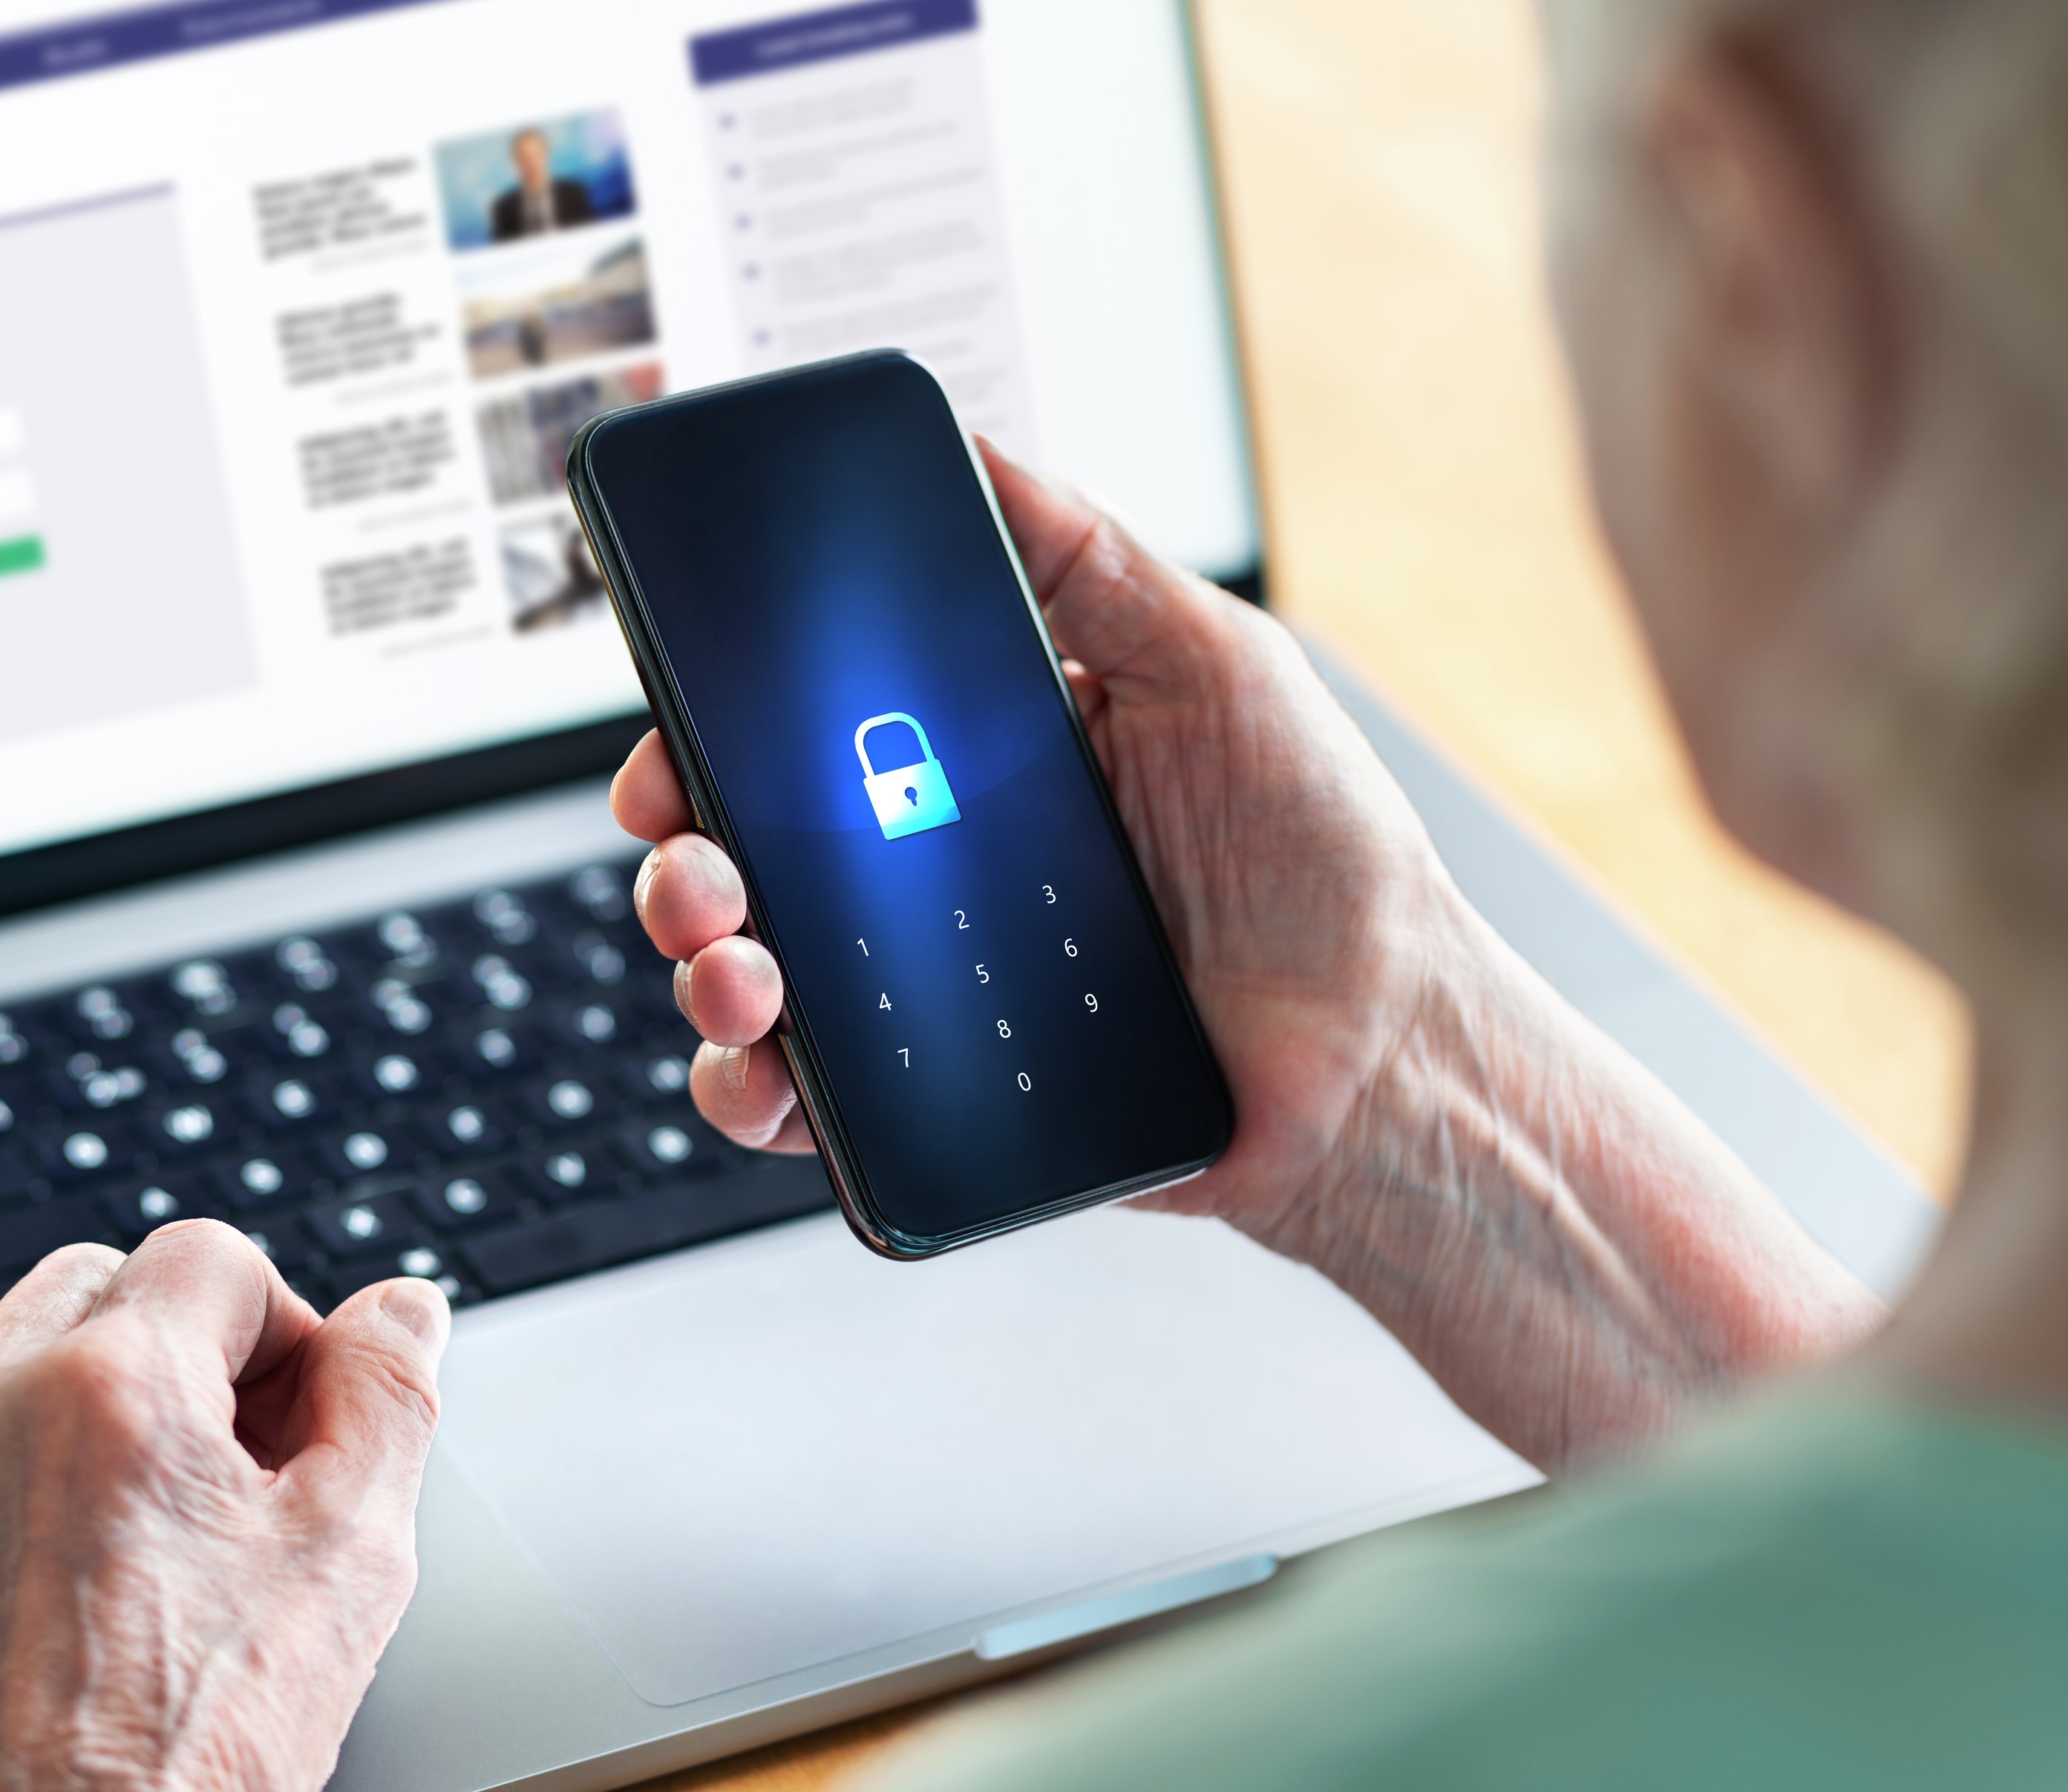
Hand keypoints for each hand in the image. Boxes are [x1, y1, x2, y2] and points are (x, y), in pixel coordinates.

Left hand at [0, 1222, 447, 1791]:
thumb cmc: (194, 1758)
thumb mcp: (350, 1562)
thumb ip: (388, 1397)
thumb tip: (401, 1311)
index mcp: (109, 1387)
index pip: (210, 1254)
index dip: (279, 1330)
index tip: (290, 1423)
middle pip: (96, 1286)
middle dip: (175, 1352)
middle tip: (229, 1472)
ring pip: (5, 1370)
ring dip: (82, 1416)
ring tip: (146, 1547)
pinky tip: (59, 1596)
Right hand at [616, 441, 1878, 1467]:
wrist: (1387, 1056)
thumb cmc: (1329, 865)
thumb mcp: (1219, 667)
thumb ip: (1091, 560)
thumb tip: (976, 449)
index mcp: (979, 758)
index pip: (804, 726)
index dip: (715, 720)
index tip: (680, 721)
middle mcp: (934, 868)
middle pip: (749, 847)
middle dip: (685, 852)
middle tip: (698, 860)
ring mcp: (931, 986)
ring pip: (754, 973)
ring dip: (705, 969)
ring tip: (741, 974)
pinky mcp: (942, 1099)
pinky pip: (810, 1104)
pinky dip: (756, 1095)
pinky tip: (769, 1075)